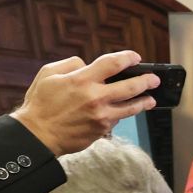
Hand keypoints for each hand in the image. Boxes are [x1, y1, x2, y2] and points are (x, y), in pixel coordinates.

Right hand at [11, 51, 156, 156]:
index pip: (113, 64)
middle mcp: (95, 97)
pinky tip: (122, 112)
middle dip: (146, 81)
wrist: (38, 135)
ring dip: (143, 102)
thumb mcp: (49, 73)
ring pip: (130, 108)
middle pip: (131, 87)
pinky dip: (120, 115)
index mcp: (82, 79)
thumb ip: (72, 65)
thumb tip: (88, 65)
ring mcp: (101, 116)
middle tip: (154, 80)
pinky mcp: (101, 130)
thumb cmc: (41, 103)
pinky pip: (116, 120)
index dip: (128, 58)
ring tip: (151, 100)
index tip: (136, 58)